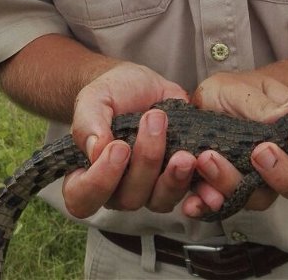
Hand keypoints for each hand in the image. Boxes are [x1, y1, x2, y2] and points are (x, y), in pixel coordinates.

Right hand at [62, 62, 195, 217]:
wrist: (143, 86)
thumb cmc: (112, 95)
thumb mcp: (94, 100)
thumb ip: (88, 124)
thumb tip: (96, 150)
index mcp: (87, 177)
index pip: (83, 199)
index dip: (99, 182)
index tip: (119, 147)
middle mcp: (117, 191)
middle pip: (129, 198)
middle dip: (145, 164)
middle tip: (154, 123)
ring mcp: (149, 190)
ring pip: (160, 200)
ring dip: (174, 178)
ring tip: (184, 152)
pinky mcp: (177, 182)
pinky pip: (190, 196)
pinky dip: (201, 187)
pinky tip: (204, 166)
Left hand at [181, 72, 287, 217]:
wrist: (206, 105)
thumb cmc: (236, 94)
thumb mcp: (244, 89)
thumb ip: (262, 104)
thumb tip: (284, 115)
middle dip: (285, 176)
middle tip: (260, 153)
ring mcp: (261, 185)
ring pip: (262, 199)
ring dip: (235, 184)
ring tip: (208, 159)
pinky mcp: (232, 195)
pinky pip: (224, 208)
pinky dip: (207, 205)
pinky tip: (193, 199)